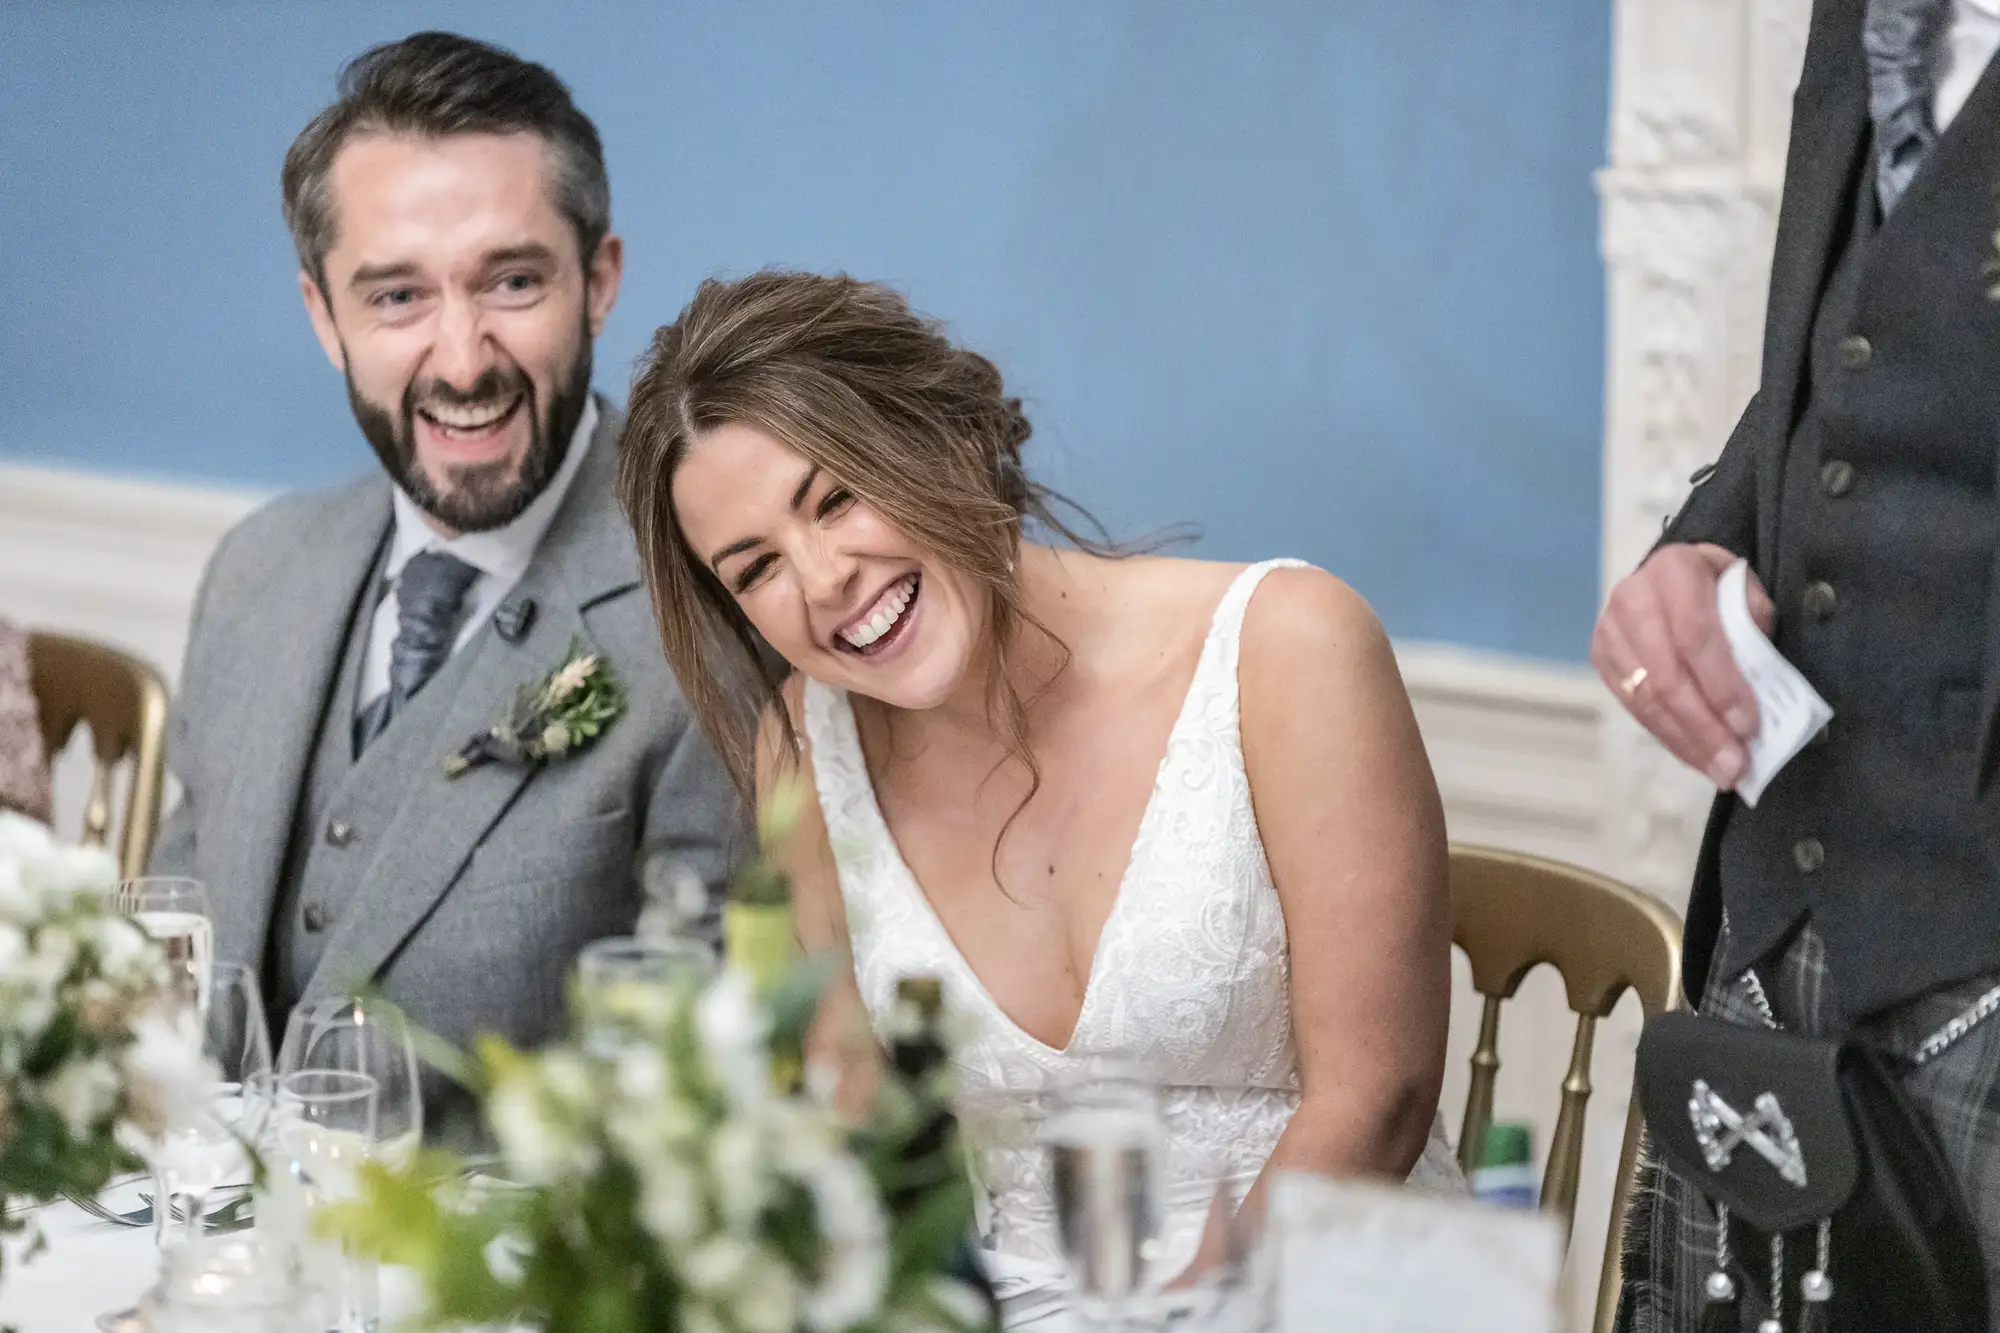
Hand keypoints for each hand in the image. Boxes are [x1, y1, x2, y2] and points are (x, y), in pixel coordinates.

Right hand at [1592, 542, 1774, 787]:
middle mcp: (1632, 598)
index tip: (1749, 726)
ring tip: (1720, 772)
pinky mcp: (1601, 657)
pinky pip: (1633, 706)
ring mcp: (1609, 630)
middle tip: (1734, 766)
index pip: (1696, 636)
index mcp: (1674, 570)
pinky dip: (1668, 736)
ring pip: (1645, 697)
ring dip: (1686, 741)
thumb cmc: (1717, 585)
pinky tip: (1695, 756)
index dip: (1722, 685)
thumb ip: (1754, 621)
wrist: (1669, 575)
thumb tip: (1756, 676)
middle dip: (1704, 726)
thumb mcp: (1745, 587)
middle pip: (1666, 674)